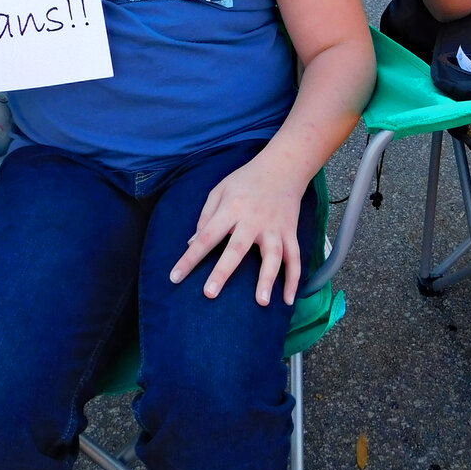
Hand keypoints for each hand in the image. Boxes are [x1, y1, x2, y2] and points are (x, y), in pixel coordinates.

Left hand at [170, 153, 306, 305]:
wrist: (283, 167)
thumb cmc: (246, 180)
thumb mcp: (220, 190)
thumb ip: (205, 217)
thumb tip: (192, 244)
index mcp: (231, 208)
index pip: (207, 236)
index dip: (190, 258)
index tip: (175, 277)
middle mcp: (253, 220)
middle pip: (237, 248)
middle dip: (223, 272)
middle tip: (210, 293)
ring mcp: (275, 227)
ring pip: (273, 256)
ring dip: (268, 279)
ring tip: (262, 302)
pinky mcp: (291, 232)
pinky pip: (295, 258)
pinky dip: (294, 280)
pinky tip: (289, 300)